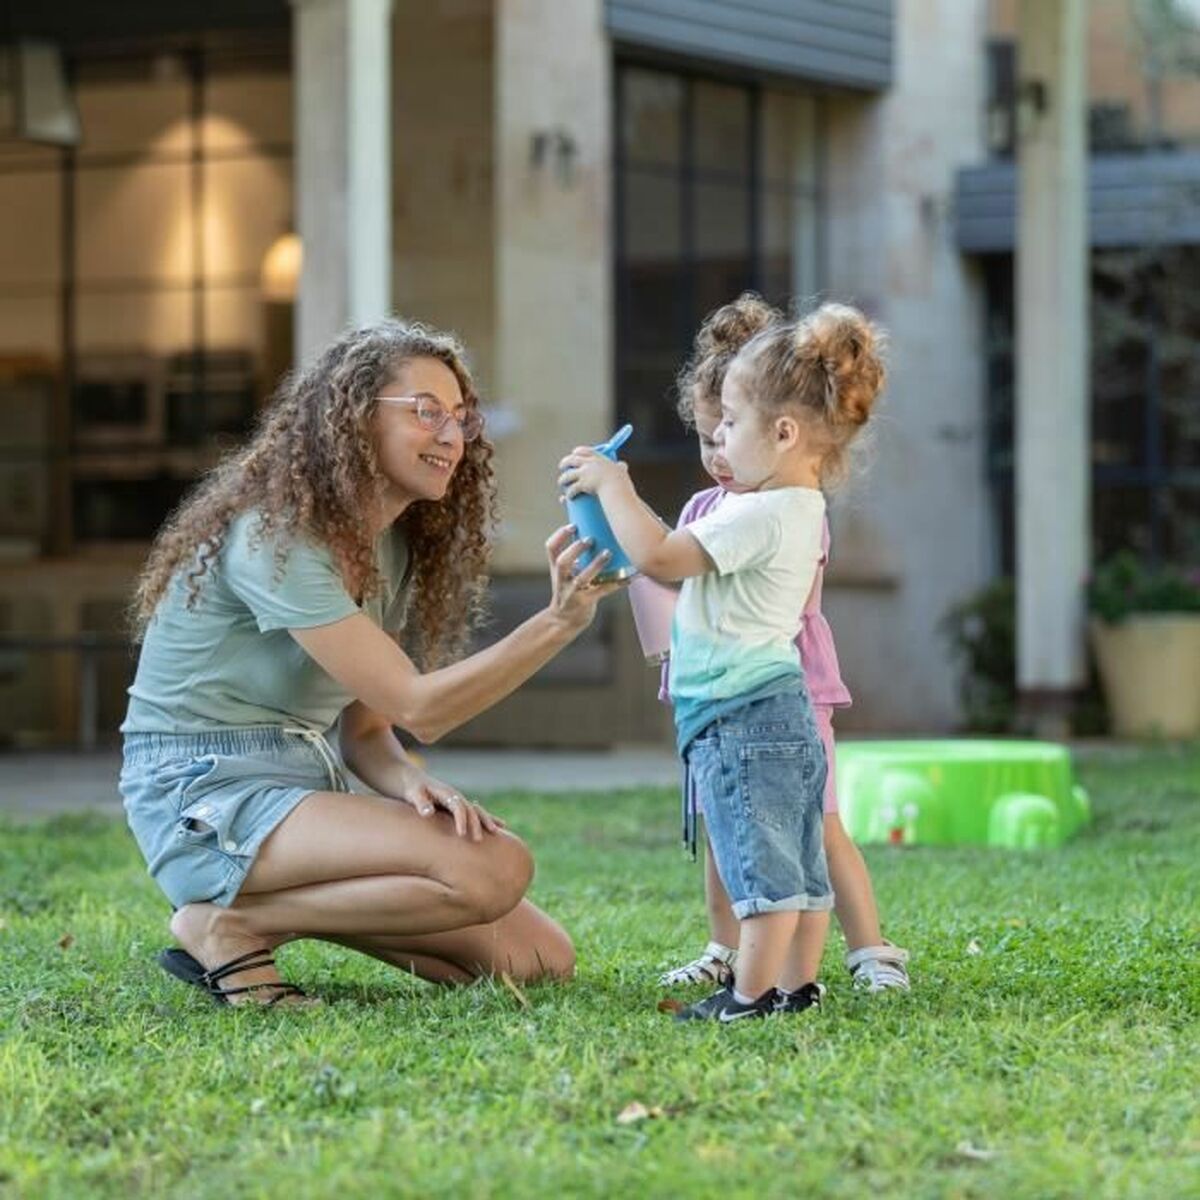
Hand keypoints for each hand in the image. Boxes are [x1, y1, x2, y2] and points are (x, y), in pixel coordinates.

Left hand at [387, 762, 505, 840]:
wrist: (413, 780)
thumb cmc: (412, 788)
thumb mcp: (414, 794)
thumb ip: (421, 803)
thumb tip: (428, 813)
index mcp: (447, 793)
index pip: (458, 807)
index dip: (461, 820)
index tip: (461, 834)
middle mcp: (456, 796)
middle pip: (471, 810)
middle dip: (476, 824)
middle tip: (478, 840)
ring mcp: (459, 801)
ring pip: (477, 811)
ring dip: (486, 821)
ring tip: (496, 832)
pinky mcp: (458, 807)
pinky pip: (475, 814)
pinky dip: (486, 819)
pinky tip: (499, 826)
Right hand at [544, 524, 626, 631]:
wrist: (563, 621)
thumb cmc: (570, 590)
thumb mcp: (565, 574)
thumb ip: (574, 557)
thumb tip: (592, 533)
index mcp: (557, 569)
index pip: (551, 549)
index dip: (559, 536)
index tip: (572, 525)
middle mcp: (562, 580)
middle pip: (562, 563)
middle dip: (575, 550)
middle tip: (589, 539)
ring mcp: (572, 593)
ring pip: (581, 579)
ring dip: (595, 565)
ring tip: (607, 553)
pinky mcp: (584, 603)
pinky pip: (601, 592)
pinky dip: (615, 584)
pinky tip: (629, 577)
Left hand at [557, 447, 628, 498]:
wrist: (617, 488)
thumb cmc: (621, 482)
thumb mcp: (621, 471)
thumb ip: (621, 467)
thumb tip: (623, 465)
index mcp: (597, 458)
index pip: (584, 451)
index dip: (577, 452)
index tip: (574, 453)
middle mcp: (589, 464)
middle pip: (572, 460)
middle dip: (565, 462)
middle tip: (562, 467)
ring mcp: (584, 474)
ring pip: (568, 475)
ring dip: (562, 479)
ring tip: (561, 482)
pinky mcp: (582, 484)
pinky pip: (572, 489)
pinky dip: (569, 494)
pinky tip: (567, 497)